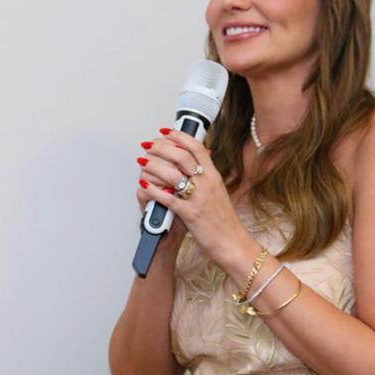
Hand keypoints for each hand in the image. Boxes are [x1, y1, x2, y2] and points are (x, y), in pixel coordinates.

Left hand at [136, 128, 250, 264]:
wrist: (232, 243)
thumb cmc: (224, 220)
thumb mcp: (219, 191)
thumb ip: (207, 175)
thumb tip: (201, 157)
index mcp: (214, 176)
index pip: (197, 148)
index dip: (179, 136)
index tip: (165, 132)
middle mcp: (207, 184)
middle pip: (181, 156)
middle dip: (161, 147)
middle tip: (148, 145)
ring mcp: (199, 199)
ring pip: (172, 174)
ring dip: (153, 165)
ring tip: (142, 162)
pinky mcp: (190, 214)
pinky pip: (167, 198)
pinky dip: (153, 189)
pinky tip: (144, 184)